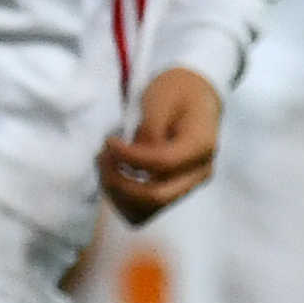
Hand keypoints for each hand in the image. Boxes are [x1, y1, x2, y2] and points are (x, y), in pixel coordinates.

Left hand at [99, 67, 224, 223]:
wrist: (195, 96)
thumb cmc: (177, 92)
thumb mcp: (161, 99)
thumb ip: (149, 130)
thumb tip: (134, 158)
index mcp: (201, 146)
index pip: (162, 163)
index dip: (128, 156)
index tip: (109, 141)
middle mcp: (198, 173)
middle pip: (156, 196)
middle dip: (119, 181)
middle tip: (102, 157)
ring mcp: (187, 186)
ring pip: (147, 210)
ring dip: (117, 193)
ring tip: (105, 164)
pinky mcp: (173, 190)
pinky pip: (144, 209)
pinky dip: (122, 198)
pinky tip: (113, 175)